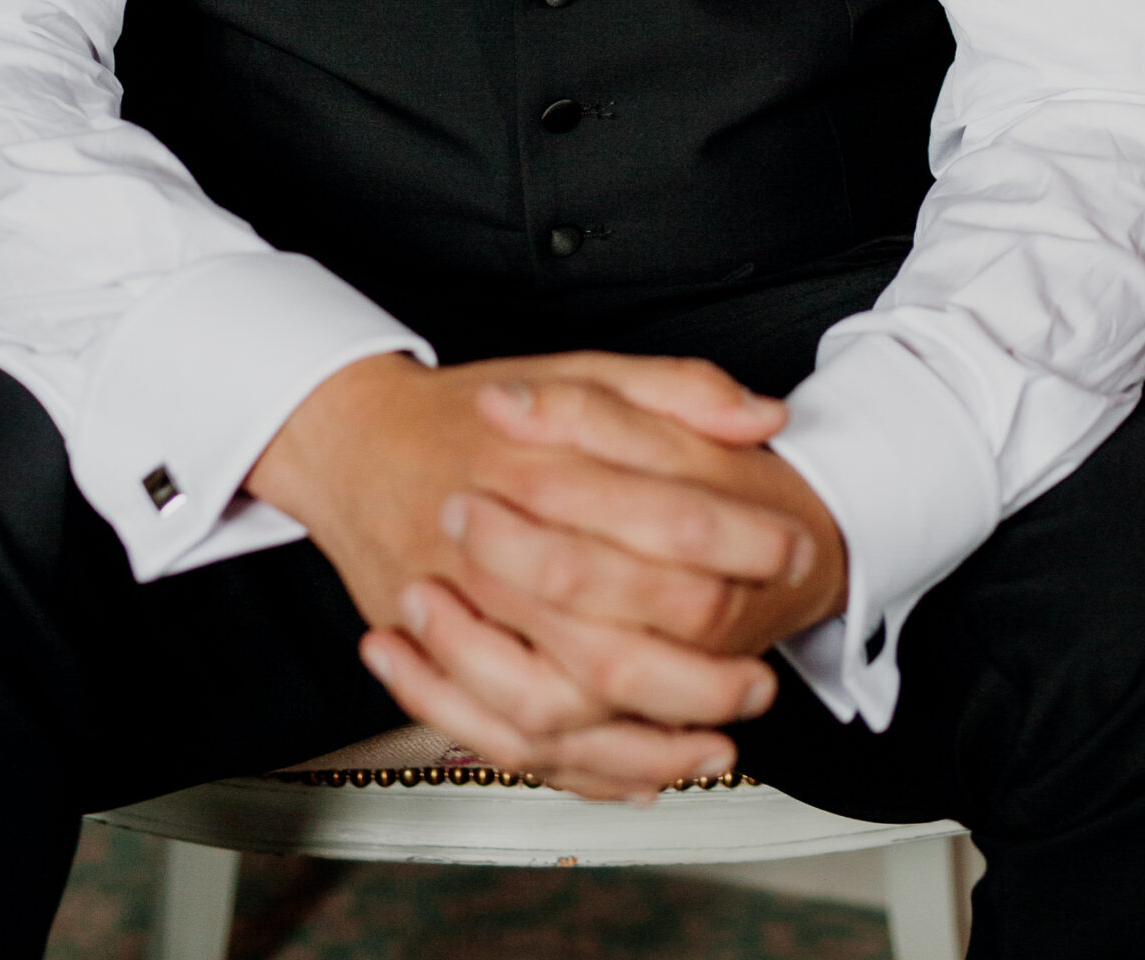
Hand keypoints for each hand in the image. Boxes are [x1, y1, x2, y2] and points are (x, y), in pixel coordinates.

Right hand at [245, 348, 825, 795]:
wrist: (352, 439)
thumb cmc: (468, 412)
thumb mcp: (576, 370)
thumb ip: (674, 390)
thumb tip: (764, 418)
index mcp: (536, 465)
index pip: (658, 514)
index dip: (738, 540)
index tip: (792, 552)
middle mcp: (493, 547)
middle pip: (608, 633)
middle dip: (700, 668)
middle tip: (760, 674)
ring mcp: (458, 613)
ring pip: (556, 706)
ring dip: (644, 739)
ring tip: (715, 740)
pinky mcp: (437, 659)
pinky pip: (508, 739)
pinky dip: (575, 767)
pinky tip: (638, 774)